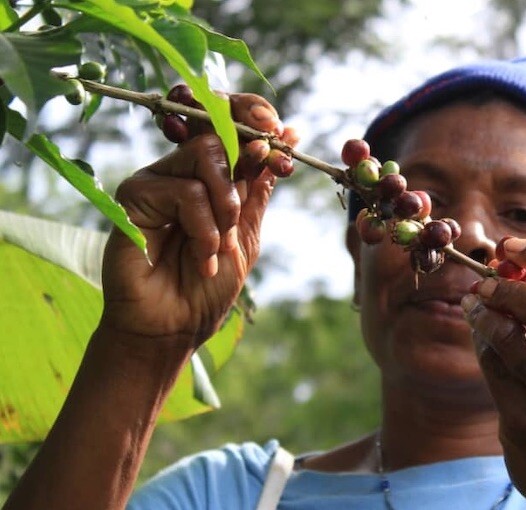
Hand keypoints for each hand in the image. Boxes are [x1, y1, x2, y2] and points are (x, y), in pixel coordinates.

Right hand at [100, 92, 297, 349]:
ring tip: (220, 247)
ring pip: (205, 156)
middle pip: (218, 133)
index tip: (284, 134)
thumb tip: (289, 136)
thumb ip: (260, 188)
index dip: (256, 119)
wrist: (175, 326)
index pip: (232, 126)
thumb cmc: (208, 285)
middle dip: (242, 178)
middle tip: (240, 220)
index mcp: (212, 176)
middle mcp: (183, 171)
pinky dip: (203, 226)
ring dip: (225, 208)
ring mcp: (158, 180)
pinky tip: (202, 256)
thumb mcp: (247, 233)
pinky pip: (184, 190)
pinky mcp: (134, 195)